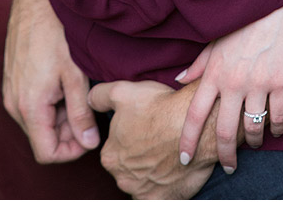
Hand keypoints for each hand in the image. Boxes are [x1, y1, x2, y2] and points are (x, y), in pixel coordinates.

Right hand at [3, 0, 99, 162]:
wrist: (35, 1)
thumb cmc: (56, 34)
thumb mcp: (76, 75)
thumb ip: (81, 113)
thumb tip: (89, 142)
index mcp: (29, 108)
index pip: (47, 153)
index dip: (71, 151)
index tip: (91, 134)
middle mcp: (14, 104)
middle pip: (42, 137)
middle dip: (67, 131)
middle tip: (90, 109)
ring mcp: (10, 91)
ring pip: (37, 120)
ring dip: (59, 115)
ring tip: (79, 90)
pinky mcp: (11, 79)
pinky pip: (30, 103)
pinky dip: (49, 101)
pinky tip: (65, 80)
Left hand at [89, 79, 214, 199]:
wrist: (194, 126)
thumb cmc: (158, 108)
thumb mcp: (122, 92)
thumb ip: (98, 96)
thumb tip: (88, 100)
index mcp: (109, 156)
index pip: (115, 148)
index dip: (129, 135)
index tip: (144, 125)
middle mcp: (122, 178)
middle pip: (128, 166)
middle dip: (139, 156)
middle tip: (157, 137)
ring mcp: (142, 191)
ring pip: (144, 180)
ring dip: (152, 170)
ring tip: (168, 151)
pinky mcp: (162, 200)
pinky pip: (160, 194)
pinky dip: (165, 184)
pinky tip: (173, 168)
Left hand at [176, 0, 282, 170]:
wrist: (279, 3)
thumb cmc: (246, 21)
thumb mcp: (217, 40)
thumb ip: (199, 64)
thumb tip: (179, 80)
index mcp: (215, 72)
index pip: (194, 114)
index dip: (187, 140)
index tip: (183, 158)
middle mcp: (234, 81)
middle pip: (223, 131)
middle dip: (224, 156)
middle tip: (227, 166)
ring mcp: (258, 83)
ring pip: (252, 129)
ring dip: (253, 143)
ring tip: (253, 144)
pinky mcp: (282, 82)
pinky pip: (278, 118)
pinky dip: (277, 129)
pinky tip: (276, 130)